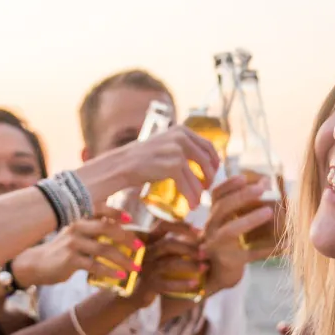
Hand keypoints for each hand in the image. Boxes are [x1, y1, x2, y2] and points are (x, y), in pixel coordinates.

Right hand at [12, 214, 138, 287]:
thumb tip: (120, 228)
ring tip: (135, 267)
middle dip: (127, 238)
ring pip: (104, 248)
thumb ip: (94, 229)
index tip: (131, 220)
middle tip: (140, 248)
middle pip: (107, 228)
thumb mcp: (76, 234)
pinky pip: (95, 265)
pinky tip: (120, 276)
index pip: (100, 209)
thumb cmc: (62, 250)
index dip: (116, 212)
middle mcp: (77, 227)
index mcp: (80, 218)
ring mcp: (73, 243)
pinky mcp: (70, 259)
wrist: (37, 264)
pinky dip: (110, 271)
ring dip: (123, 259)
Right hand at [78, 125, 218, 210]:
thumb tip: (204, 161)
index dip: (214, 162)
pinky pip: (189, 185)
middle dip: (209, 177)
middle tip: (206, 189)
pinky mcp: (174, 165)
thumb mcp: (164, 145)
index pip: (207, 145)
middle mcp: (181, 136)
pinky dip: (192, 197)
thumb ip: (181, 148)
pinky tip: (191, 205)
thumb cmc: (140, 159)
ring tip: (197, 202)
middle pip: (208, 160)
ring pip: (199, 175)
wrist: (120, 165)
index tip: (213, 174)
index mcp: (181, 129)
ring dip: (200, 192)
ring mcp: (178, 150)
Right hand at [132, 224, 203, 310]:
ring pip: (169, 264)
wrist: (134, 294)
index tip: (200, 231)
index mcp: (148, 241)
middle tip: (205, 253)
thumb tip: (201, 237)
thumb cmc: (153, 272)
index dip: (181, 226)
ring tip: (205, 267)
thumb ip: (173, 246)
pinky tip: (195, 284)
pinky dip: (183, 284)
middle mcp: (145, 253)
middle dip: (189, 248)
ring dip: (190, 265)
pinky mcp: (148, 285)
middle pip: (168, 244)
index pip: (163, 226)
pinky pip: (167, 284)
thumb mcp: (159, 256)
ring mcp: (145, 269)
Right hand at [202, 174, 279, 291]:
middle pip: (222, 208)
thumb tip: (267, 182)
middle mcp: (211, 228)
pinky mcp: (230, 261)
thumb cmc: (229, 239)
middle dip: (241, 196)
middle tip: (261, 188)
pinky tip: (286, 244)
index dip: (228, 184)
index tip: (244, 177)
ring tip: (269, 212)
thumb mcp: (229, 220)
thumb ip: (242, 203)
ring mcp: (218, 245)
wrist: (218, 271)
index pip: (216, 194)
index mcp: (213, 214)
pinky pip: (250, 254)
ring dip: (249, 220)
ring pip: (230, 231)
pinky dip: (268, 249)